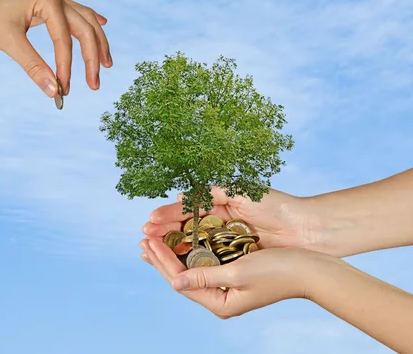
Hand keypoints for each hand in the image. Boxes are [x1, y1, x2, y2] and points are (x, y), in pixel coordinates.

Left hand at [0, 0, 111, 97]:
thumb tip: (54, 91)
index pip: (63, 40)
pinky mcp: (47, 6)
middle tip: (94, 85)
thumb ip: (34, 66)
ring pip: (84, 22)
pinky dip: (88, 24)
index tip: (64, 90)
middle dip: (91, 58)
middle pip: (84, 29)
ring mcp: (53, 0)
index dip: (66, 67)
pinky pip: (75, 16)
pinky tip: (102, 25)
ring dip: (96, 43)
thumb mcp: (8, 41)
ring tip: (106, 65)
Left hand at [140, 238, 323, 317]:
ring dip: (173, 252)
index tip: (147, 242)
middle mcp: (220, 297)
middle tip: (143, 240)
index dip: (162, 260)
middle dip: (161, 257)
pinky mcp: (234, 273)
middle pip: (182, 275)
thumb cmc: (278, 271)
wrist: (310, 270)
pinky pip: (205, 261)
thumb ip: (205, 277)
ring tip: (153, 241)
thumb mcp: (238, 273)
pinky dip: (190, 249)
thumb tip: (175, 282)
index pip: (180, 280)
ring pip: (191, 267)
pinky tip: (180, 240)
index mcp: (220, 303)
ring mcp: (227, 285)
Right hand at [143, 186, 318, 251]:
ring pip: (194, 245)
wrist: (308, 229)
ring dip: (173, 247)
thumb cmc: (278, 206)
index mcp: (221, 205)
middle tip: (145, 236)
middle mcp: (221, 224)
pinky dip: (192, 259)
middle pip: (186, 229)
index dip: (168, 215)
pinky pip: (209, 258)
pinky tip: (175, 260)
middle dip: (164, 232)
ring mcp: (227, 242)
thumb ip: (212, 193)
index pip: (187, 211)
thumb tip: (180, 196)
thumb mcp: (242, 192)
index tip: (150, 221)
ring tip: (152, 248)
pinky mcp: (236, 258)